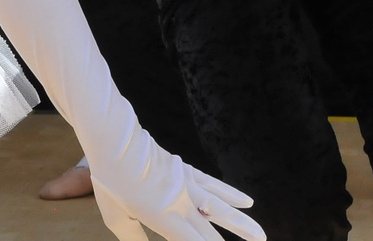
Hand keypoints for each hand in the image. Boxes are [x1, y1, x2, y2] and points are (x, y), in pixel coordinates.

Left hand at [91, 146, 261, 240]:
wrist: (115, 141)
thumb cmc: (110, 182)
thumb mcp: (116, 217)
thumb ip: (133, 237)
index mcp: (165, 219)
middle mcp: (182, 203)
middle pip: (212, 232)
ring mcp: (187, 185)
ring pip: (222, 208)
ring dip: (243, 223)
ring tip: (261, 235)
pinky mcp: (187, 171)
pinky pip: (214, 185)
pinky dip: (232, 194)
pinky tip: (247, 202)